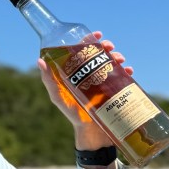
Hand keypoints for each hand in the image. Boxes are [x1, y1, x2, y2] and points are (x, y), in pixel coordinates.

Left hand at [37, 31, 133, 150]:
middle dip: (106, 47)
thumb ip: (49, 81)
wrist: (91, 134)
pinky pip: (124, 78)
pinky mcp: (116, 91)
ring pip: (113, 63)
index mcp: (78, 73)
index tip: (95, 34)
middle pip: (100, 54)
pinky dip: (127, 72)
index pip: (83, 51)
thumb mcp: (58, 98)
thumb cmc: (72, 115)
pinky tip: (129, 71)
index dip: (89, 40)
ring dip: (117, 57)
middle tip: (109, 47)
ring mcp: (105, 82)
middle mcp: (92, 75)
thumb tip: (40, 60)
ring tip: (120, 60)